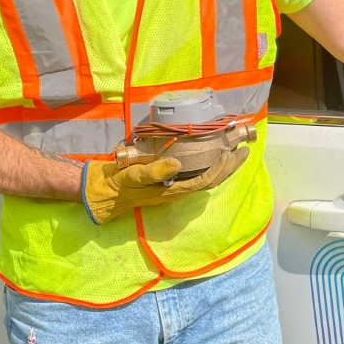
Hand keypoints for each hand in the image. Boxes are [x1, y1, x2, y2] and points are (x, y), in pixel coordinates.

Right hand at [82, 147, 248, 224]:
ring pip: (205, 178)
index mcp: (172, 190)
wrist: (100, 194)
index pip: (207, 180)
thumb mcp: (131, 176)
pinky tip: (210, 156)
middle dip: (229, 167)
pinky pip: (195, 176)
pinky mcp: (167, 183)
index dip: (224, 168)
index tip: (237, 153)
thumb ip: (153, 171)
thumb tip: (178, 164)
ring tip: (233, 152)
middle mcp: (177, 190)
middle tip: (244, 150)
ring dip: (221, 166)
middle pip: (211, 180)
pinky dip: (207, 166)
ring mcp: (173, 188)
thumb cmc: (116, 184)